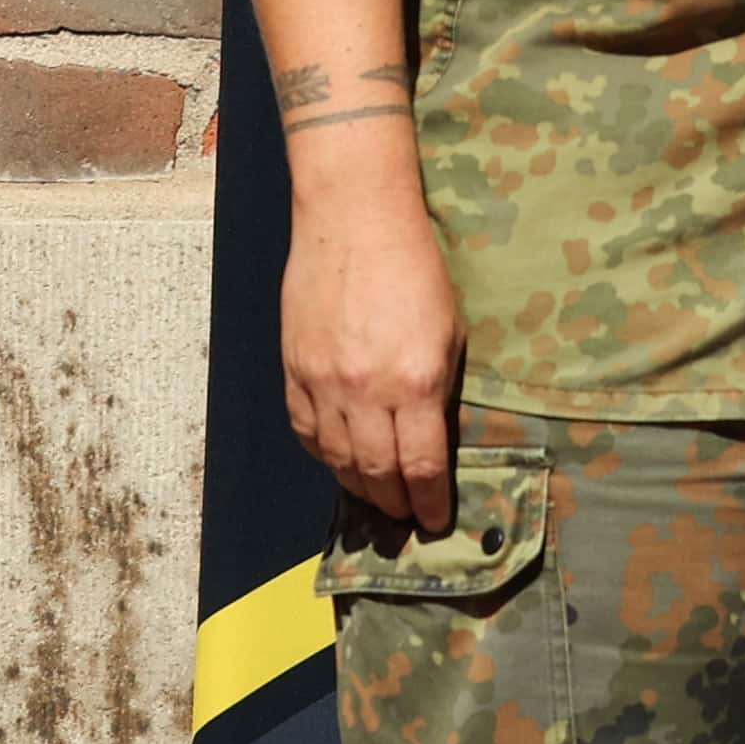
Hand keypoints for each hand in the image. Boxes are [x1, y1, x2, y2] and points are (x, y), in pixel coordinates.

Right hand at [278, 160, 463, 529]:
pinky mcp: (293, 371)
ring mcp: (322, 384)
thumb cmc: (417, 268)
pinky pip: (306, 430)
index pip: (419, 465)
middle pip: (375, 471)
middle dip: (392, 504)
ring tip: (374, 502)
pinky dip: (322, 455)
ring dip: (356, 487)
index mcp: (413, 383)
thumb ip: (439, 387)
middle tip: (404, 521)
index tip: (436, 521)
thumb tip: (433, 436)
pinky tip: (337, 464)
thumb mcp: (451, 329)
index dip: (428, 501)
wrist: (354, 222)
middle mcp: (363, 392)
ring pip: (335, 458)